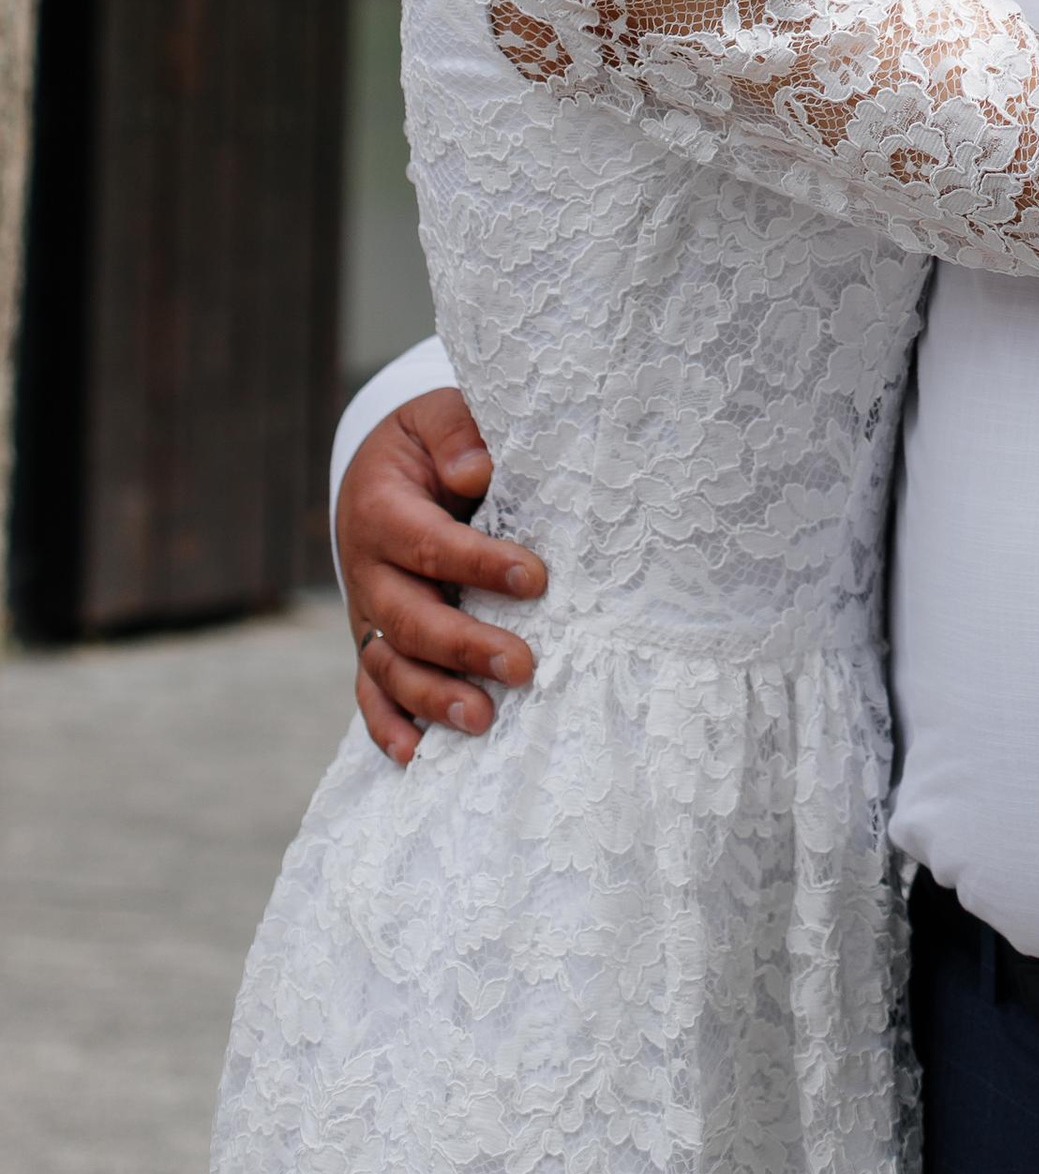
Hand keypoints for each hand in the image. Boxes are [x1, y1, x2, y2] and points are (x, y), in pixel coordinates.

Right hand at [340, 389, 546, 764]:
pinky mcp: (373, 641)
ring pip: (390, 665)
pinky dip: (388, 726)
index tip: (536, 579)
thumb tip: (477, 469)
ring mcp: (367, 614)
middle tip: (523, 667)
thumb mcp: (434, 416)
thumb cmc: (424, 444)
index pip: (431, 545)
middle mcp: (368, 571)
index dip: (480, 564)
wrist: (375, 471)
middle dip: (464, 647)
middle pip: (410, 619)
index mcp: (382, 511)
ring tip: (483, 721)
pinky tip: (417, 757)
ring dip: (433, 697)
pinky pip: (372, 690)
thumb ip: (456, 433)